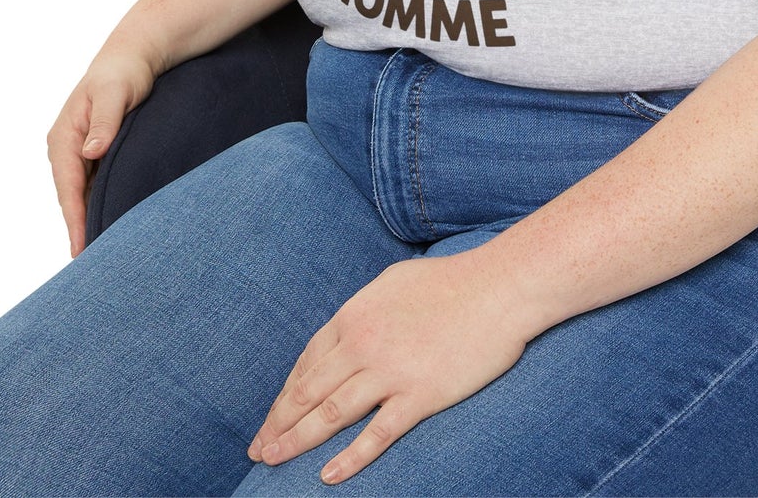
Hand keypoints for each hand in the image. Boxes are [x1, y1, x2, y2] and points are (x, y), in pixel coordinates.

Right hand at [46, 45, 158, 257]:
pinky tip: (113, 221)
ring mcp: (79, 151)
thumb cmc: (124, 72)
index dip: (74, 220)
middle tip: (93, 265)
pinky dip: (100, 203)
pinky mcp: (95, 152)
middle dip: (81, 227)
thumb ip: (105, 122)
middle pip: (72, 197)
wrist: (135, 55)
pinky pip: (95, 184)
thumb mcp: (115, 93)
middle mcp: (66, 148)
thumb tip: (90, 151)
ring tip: (103, 253)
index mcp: (63, 138)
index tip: (81, 249)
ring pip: (83, 193)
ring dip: (90, 218)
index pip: (67, 188)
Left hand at [247, 252, 529, 484]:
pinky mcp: (419, 395)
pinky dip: (349, 459)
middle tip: (258, 450)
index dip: (285, 394)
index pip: (307, 362)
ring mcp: (390, 372)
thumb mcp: (393, 282)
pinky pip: (376, 435)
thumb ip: (365, 310)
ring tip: (273, 462)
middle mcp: (363, 344)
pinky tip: (328, 476)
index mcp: (355, 315)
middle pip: (307, 392)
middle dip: (278, 424)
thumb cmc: (452, 281)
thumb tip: (346, 333)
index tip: (272, 416)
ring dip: (296, 442)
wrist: (500, 287)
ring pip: (330, 415)